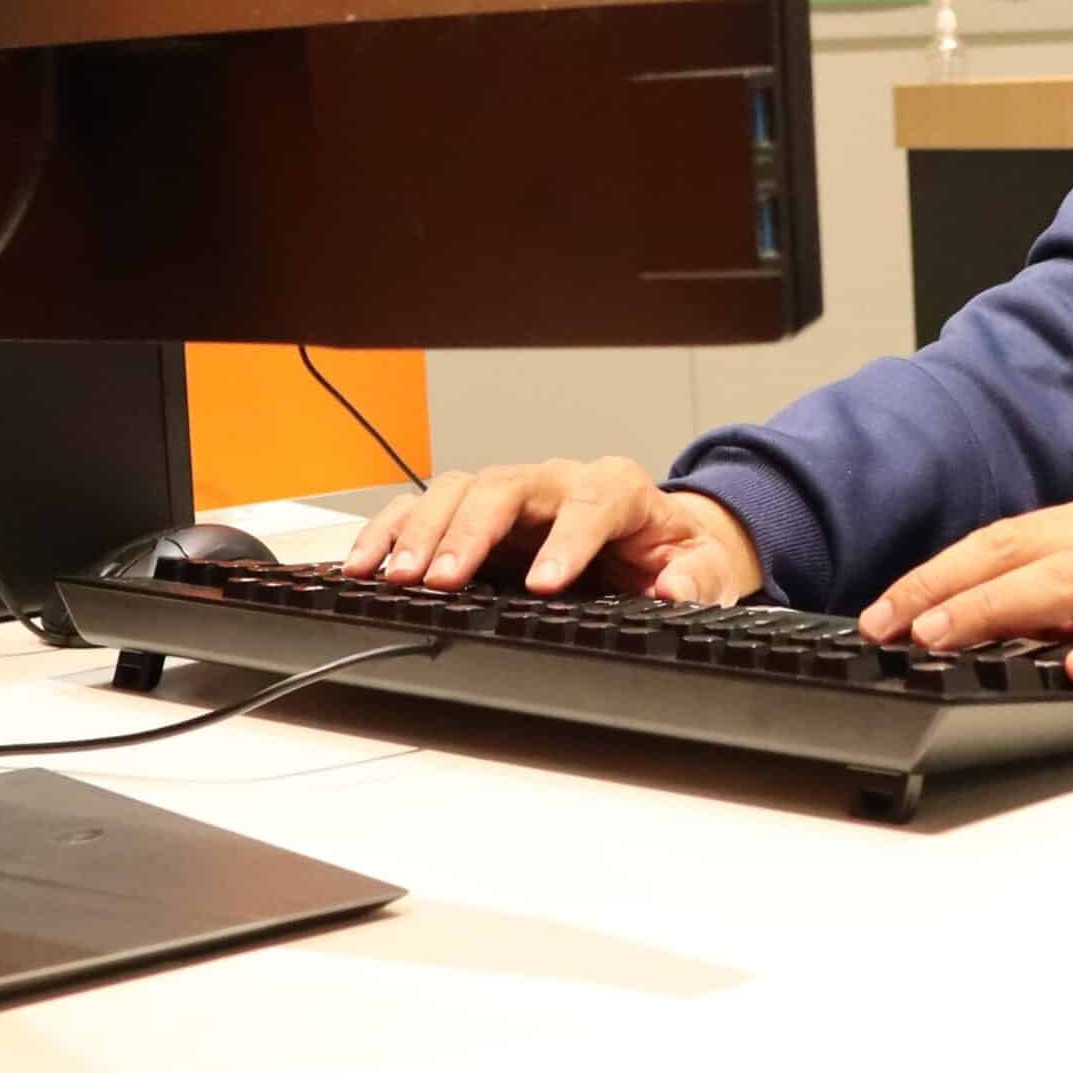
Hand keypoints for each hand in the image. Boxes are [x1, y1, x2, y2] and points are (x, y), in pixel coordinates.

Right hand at [343, 457, 764, 603]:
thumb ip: (694, 581)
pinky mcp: (477, 514)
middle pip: (507, 487)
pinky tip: (366, 564)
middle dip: (472, 532)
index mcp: (618, 489)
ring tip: (396, 577)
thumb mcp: (705, 568)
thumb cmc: (675, 551)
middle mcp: (558, 481)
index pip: (591, 502)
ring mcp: (513, 493)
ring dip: (422, 532)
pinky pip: (426, 508)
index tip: (543, 583)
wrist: (662, 540)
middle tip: (445, 579)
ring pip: (459, 490)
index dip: (567, 541)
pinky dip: (392, 531)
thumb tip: (673, 592)